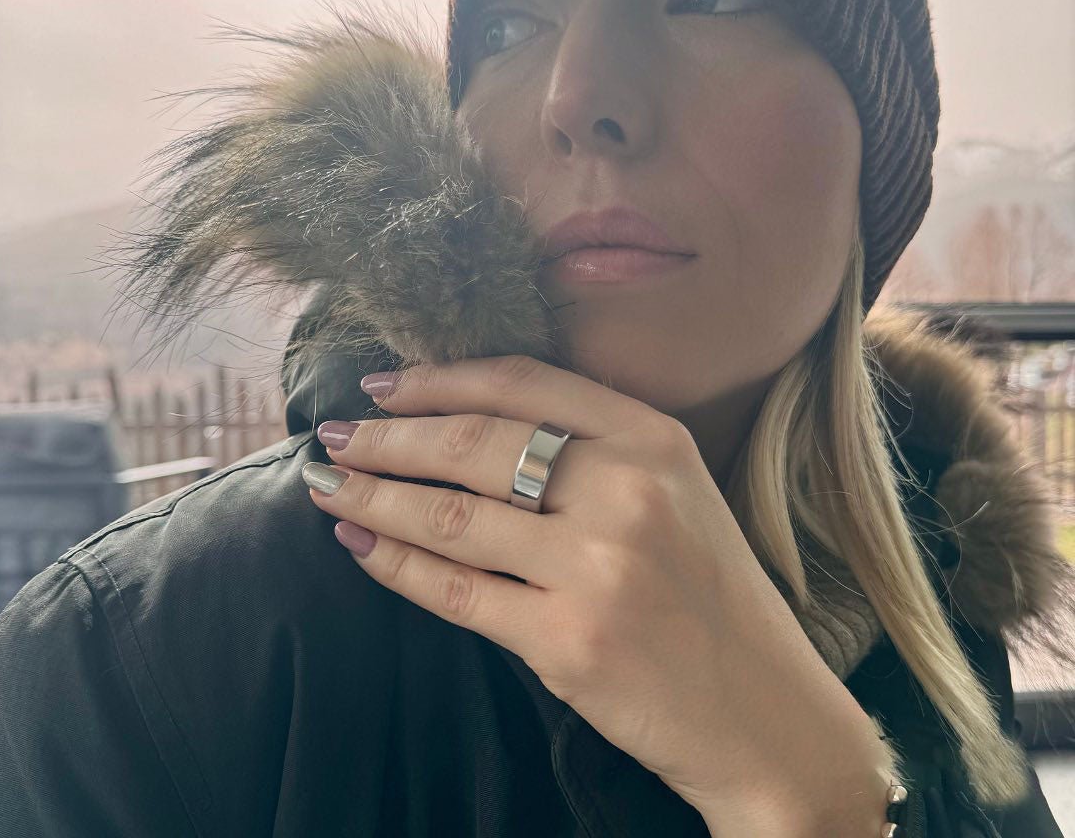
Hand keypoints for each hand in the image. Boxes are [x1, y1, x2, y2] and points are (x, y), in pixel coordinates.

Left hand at [304, 355, 888, 830]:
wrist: (766, 714)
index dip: (439, 378)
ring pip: (451, 516)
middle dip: (389, 438)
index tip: (382, 385)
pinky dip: (394, 566)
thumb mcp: (676, 493)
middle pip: (475, 444)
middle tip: (335, 439)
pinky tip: (358, 548)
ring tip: (327, 489)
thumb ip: (592, 449)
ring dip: (374, 498)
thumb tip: (466, 422)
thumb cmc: (713, 595)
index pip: (523, 384)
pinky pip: (454, 591)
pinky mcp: (567, 641)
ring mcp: (596, 567)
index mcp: (654, 439)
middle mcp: (626, 491)